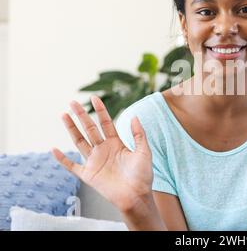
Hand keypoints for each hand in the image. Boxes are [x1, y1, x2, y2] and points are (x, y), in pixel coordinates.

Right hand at [52, 96, 153, 211]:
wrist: (136, 196)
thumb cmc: (143, 176)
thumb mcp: (144, 152)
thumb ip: (139, 134)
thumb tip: (134, 116)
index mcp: (116, 143)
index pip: (106, 123)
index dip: (101, 110)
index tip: (95, 98)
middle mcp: (103, 150)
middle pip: (90, 129)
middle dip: (81, 115)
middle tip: (73, 102)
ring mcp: (94, 161)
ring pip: (79, 141)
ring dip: (71, 129)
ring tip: (63, 115)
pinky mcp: (88, 175)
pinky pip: (72, 166)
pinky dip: (62, 159)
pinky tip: (54, 150)